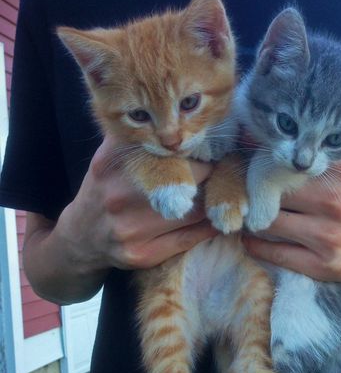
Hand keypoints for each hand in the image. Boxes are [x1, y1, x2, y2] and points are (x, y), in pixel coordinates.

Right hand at [23, 135, 217, 303]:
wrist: (81, 237)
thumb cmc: (106, 189)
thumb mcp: (111, 155)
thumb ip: (141, 136)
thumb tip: (187, 118)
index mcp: (113, 160)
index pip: (172, 147)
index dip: (199, 145)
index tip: (216, 144)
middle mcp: (120, 194)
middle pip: (190, 176)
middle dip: (212, 171)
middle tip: (226, 168)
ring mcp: (130, 228)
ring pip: (195, 210)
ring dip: (215, 200)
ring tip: (224, 191)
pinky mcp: (142, 254)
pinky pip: (190, 238)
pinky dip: (210, 226)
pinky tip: (217, 217)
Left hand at [242, 154, 340, 301]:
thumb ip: (321, 155)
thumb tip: (271, 136)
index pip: (287, 162)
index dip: (263, 163)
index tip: (248, 164)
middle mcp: (335, 202)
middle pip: (274, 192)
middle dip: (254, 191)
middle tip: (242, 190)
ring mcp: (329, 236)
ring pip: (270, 223)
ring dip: (252, 219)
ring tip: (246, 214)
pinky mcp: (324, 265)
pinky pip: (276, 254)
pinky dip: (256, 245)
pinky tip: (251, 238)